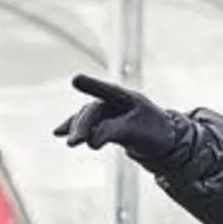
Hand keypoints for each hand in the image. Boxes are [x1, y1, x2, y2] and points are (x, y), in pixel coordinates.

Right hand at [54, 74, 184, 162]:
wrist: (164, 139)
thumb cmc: (155, 132)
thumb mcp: (138, 132)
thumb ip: (115, 131)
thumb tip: (91, 139)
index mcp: (127, 98)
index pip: (107, 91)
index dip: (92, 85)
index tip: (76, 80)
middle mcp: (114, 102)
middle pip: (93, 111)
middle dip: (83, 125)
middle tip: (75, 142)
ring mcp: (107, 112)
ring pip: (87, 118)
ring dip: (77, 129)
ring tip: (71, 143)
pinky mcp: (103, 122)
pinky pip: (85, 124)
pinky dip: (73, 128)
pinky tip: (58, 133)